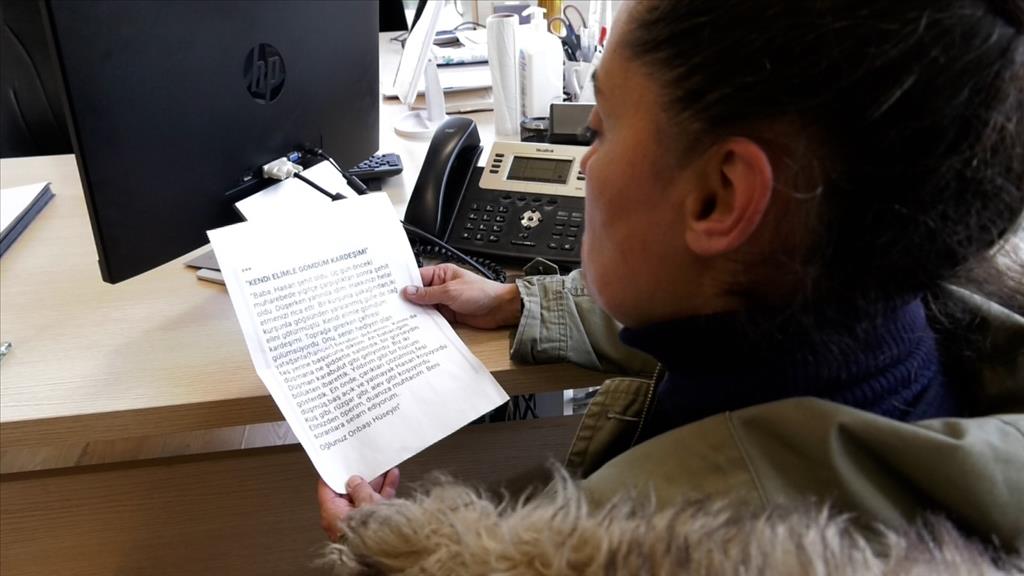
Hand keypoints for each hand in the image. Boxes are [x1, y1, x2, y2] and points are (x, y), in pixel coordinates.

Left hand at [317, 468, 399, 541]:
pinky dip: (383, 492)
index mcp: (332, 514)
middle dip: (359, 478)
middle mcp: (341, 520)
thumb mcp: (366, 502)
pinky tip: (391, 479)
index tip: (341, 462)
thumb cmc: (371, 535)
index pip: (327, 488)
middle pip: (348, 492)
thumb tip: (357, 482)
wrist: (389, 551)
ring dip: (374, 484)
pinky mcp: (370, 526)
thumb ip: (360, 489)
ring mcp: (356, 523)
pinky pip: (375, 505)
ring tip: (383, 469)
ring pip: (364, 498)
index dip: (335, 472)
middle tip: (365, 464)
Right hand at [402, 264, 521, 328]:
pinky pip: (433, 318)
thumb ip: (428, 294)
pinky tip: (416, 327)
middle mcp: (441, 287)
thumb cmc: (481, 292)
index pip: (417, 278)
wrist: (500, 308)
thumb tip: (408, 292)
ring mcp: (444, 301)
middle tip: (392, 309)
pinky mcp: (448, 314)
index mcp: (441, 274)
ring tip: (400, 320)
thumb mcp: (451, 291)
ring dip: (417, 313)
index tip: (391, 293)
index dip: (405, 285)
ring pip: (425, 307)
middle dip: (408, 301)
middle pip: (419, 294)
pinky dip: (426, 322)